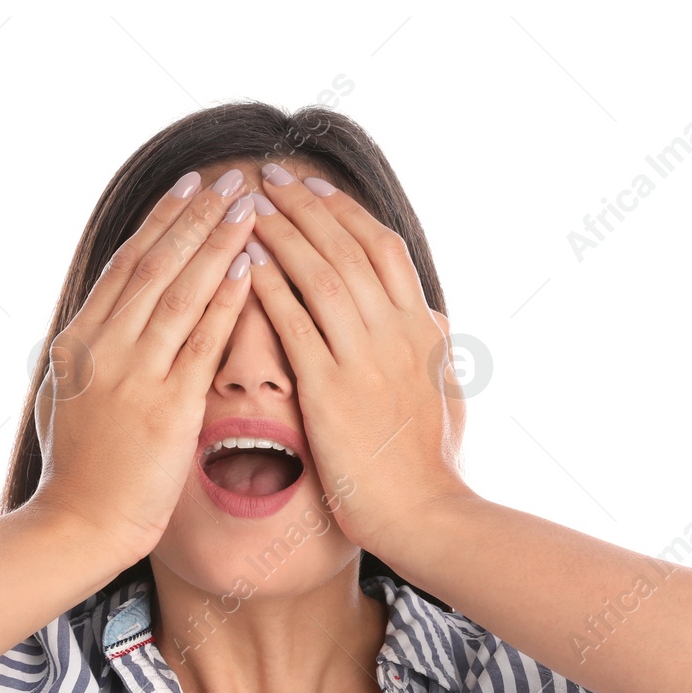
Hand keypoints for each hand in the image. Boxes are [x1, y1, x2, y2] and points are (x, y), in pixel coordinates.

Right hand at [30, 170, 256, 565]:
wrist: (78, 526)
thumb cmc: (77, 471)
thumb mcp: (62, 398)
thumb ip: (82, 356)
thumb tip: (96, 322)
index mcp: (77, 341)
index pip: (124, 265)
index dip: (160, 221)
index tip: (189, 186)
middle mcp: (103, 348)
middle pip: (154, 264)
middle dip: (195, 216)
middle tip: (231, 179)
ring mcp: (133, 376)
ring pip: (179, 292)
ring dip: (216, 244)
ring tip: (249, 207)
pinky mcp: (166, 408)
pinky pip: (201, 343)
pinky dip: (224, 302)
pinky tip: (249, 269)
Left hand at [243, 164, 473, 561]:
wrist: (425, 513)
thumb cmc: (431, 464)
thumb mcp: (446, 392)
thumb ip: (435, 349)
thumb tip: (432, 319)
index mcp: (422, 328)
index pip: (382, 248)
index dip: (343, 212)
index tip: (311, 188)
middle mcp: (397, 332)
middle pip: (347, 247)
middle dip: (304, 207)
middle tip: (267, 178)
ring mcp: (365, 358)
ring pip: (321, 274)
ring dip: (282, 234)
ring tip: (247, 207)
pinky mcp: (332, 390)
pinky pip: (296, 324)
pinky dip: (270, 287)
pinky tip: (245, 263)